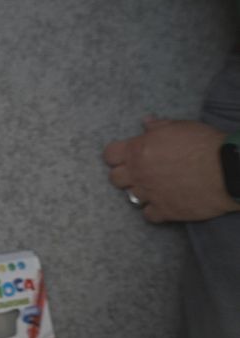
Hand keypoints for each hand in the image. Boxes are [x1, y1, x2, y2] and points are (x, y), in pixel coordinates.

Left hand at [103, 117, 239, 222]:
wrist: (229, 170)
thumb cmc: (204, 144)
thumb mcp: (179, 127)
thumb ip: (157, 126)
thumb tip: (145, 122)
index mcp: (138, 150)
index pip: (109, 155)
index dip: (117, 155)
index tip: (127, 155)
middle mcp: (139, 174)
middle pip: (115, 178)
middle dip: (125, 175)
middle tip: (141, 172)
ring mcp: (150, 194)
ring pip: (131, 197)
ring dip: (141, 192)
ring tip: (156, 187)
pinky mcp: (165, 211)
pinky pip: (149, 215)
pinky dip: (155, 210)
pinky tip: (165, 203)